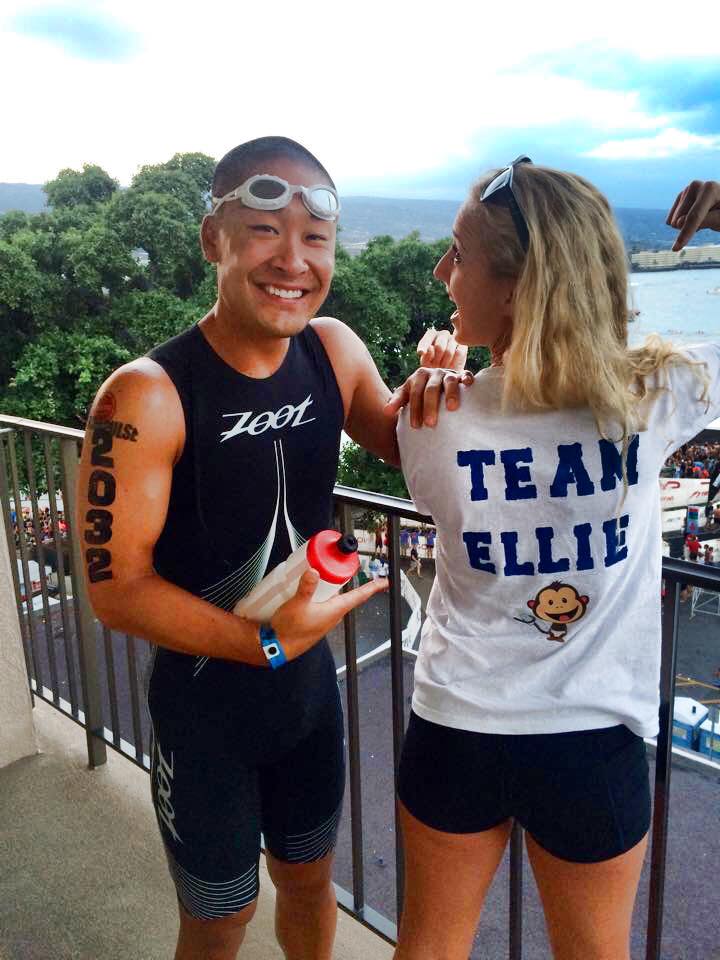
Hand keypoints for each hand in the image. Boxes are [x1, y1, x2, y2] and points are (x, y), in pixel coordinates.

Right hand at [270, 569, 388, 660]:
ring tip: (318, 575)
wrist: (278, 647)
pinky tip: (307, 591)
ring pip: (332, 597)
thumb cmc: (291, 631)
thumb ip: (306, 587)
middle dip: (343, 579)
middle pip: (344, 593)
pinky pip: (322, 603)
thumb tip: (314, 572)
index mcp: (335, 610)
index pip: (359, 596)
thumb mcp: (297, 604)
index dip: (373, 587)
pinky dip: (319, 594)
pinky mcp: (315, 619)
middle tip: (338, 566)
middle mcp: (333, 614)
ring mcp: (325, 617)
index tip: (385, 582)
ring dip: (328, 587)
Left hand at [384, 325, 473, 426]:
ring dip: (450, 394)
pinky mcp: (462, 375)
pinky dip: (467, 379)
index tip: (414, 426)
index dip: (414, 409)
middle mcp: (433, 373)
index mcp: (418, 377)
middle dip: (429, 407)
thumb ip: (397, 402)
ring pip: (449, 382)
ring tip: (451, 409)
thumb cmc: (421, 394)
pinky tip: (468, 385)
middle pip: (430, 389)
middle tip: (430, 424)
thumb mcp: (408, 395)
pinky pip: (466, 375)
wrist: (439, 382)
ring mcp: (448, 374)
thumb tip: (385, 412)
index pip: (414, 393)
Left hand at [416, 326, 466, 370]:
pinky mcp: (463, 346)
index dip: (424, 345)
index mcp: (432, 335)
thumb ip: (426, 356)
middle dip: (436, 359)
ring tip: (443, 367)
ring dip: (445, 363)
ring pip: (449, 351)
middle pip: (439, 345)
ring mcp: (454, 339)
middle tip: (436, 366)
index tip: (421, 353)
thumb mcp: (425, 363)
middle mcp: (443, 334)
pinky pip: (459, 353)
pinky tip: (452, 366)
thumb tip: (430, 348)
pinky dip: (454, 362)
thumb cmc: (433, 367)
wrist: (446, 375)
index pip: (429, 335)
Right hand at [667, 180, 719, 250]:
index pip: (694, 217)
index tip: (675, 249)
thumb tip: (678, 223)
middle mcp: (696, 186)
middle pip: (681, 220)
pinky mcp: (681, 196)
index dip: (685, 233)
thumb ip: (704, 222)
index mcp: (709, 190)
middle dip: (691, 227)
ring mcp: (686, 190)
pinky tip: (692, 216)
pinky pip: (671, 219)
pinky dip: (680, 223)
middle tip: (709, 219)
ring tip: (703, 216)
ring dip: (687, 224)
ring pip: (674, 220)